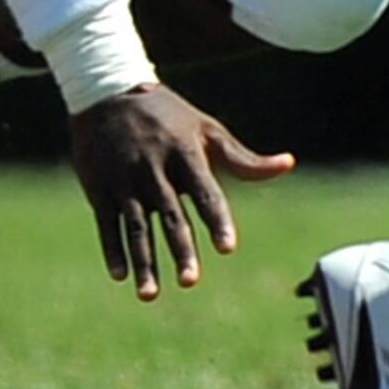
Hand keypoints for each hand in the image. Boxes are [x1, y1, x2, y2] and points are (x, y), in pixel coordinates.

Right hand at [68, 84, 290, 300]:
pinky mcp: (99, 188)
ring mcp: (125, 180)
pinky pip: (107, 225)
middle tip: (191, 281)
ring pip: (136, 228)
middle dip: (181, 250)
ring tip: (151, 295)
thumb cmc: (170, 117)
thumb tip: (289, 165)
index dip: (217, 221)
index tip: (228, 248)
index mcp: (186, 155)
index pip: (206, 193)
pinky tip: (120, 276)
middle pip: (171, 216)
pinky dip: (113, 250)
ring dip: (144, 261)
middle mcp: (155, 170)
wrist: (109, 93)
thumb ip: (243, 159)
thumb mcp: (207, 130)